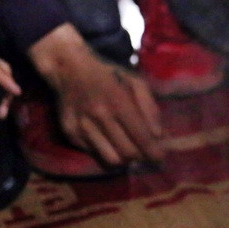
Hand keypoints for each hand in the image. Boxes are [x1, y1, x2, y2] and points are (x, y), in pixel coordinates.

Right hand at [28, 23, 163, 166]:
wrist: (67, 68)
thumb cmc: (109, 75)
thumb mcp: (135, 82)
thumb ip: (150, 108)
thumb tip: (159, 136)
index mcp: (118, 101)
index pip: (141, 137)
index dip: (154, 153)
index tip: (161, 159)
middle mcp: (99, 115)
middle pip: (128, 153)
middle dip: (141, 157)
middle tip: (146, 153)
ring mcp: (82, 126)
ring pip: (112, 159)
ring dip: (124, 158)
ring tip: (128, 149)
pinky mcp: (70, 133)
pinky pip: (95, 154)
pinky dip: (106, 151)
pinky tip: (108, 140)